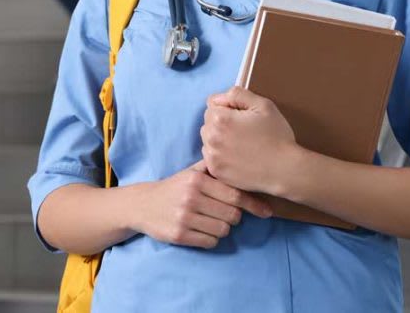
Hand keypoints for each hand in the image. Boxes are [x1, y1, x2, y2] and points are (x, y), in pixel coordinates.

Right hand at [135, 161, 270, 248]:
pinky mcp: (179, 235)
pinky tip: (201, 230)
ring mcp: (184, 218)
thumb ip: (215, 168)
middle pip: (232, 215)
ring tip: (210, 220)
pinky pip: (210, 242)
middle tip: (224, 213)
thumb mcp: (191, 172)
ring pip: (223, 231)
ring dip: (222, 228)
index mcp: (197, 180)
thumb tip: (246, 166)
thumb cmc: (174, 187)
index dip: (253, 204)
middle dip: (234, 216)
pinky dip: (210, 239)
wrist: (142, 204)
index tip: (266, 212)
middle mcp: (191, 198)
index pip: (235, 195)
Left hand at [201, 87, 297, 193]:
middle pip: (208, 122)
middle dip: (222, 123)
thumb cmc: (276, 136)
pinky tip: (237, 157)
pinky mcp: (216, 171)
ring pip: (208, 140)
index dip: (229, 108)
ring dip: (219, 139)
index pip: (212, 105)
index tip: (244, 118)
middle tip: (244, 132)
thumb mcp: (263, 105)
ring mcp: (212, 156)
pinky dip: (220, 155)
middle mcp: (211, 137)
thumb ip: (237, 94)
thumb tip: (220, 99)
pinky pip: (211, 157)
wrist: (285, 170)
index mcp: (220, 118)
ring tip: (241, 145)